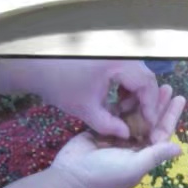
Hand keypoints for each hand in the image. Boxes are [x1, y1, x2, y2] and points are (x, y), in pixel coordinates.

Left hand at [4, 58, 167, 139]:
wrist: (36, 66)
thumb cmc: (60, 87)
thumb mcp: (85, 110)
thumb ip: (109, 125)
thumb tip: (128, 134)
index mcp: (119, 64)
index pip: (147, 85)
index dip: (150, 106)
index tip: (148, 124)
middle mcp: (122, 54)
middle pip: (146, 77)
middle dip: (145, 100)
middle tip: (141, 119)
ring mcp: (116, 52)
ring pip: (138, 73)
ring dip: (136, 93)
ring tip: (126, 110)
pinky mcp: (109, 53)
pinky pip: (128, 69)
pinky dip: (127, 84)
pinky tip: (117, 98)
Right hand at [46, 90, 184, 187]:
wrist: (71, 176)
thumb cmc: (106, 174)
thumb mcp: (134, 165)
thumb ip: (156, 155)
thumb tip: (179, 148)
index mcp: (145, 153)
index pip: (162, 131)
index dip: (170, 115)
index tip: (178, 99)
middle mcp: (134, 144)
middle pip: (150, 120)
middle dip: (158, 104)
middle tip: (167, 87)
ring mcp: (118, 136)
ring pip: (133, 115)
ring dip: (141, 101)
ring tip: (149, 86)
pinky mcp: (103, 130)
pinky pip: (115, 114)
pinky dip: (122, 103)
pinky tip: (129, 91)